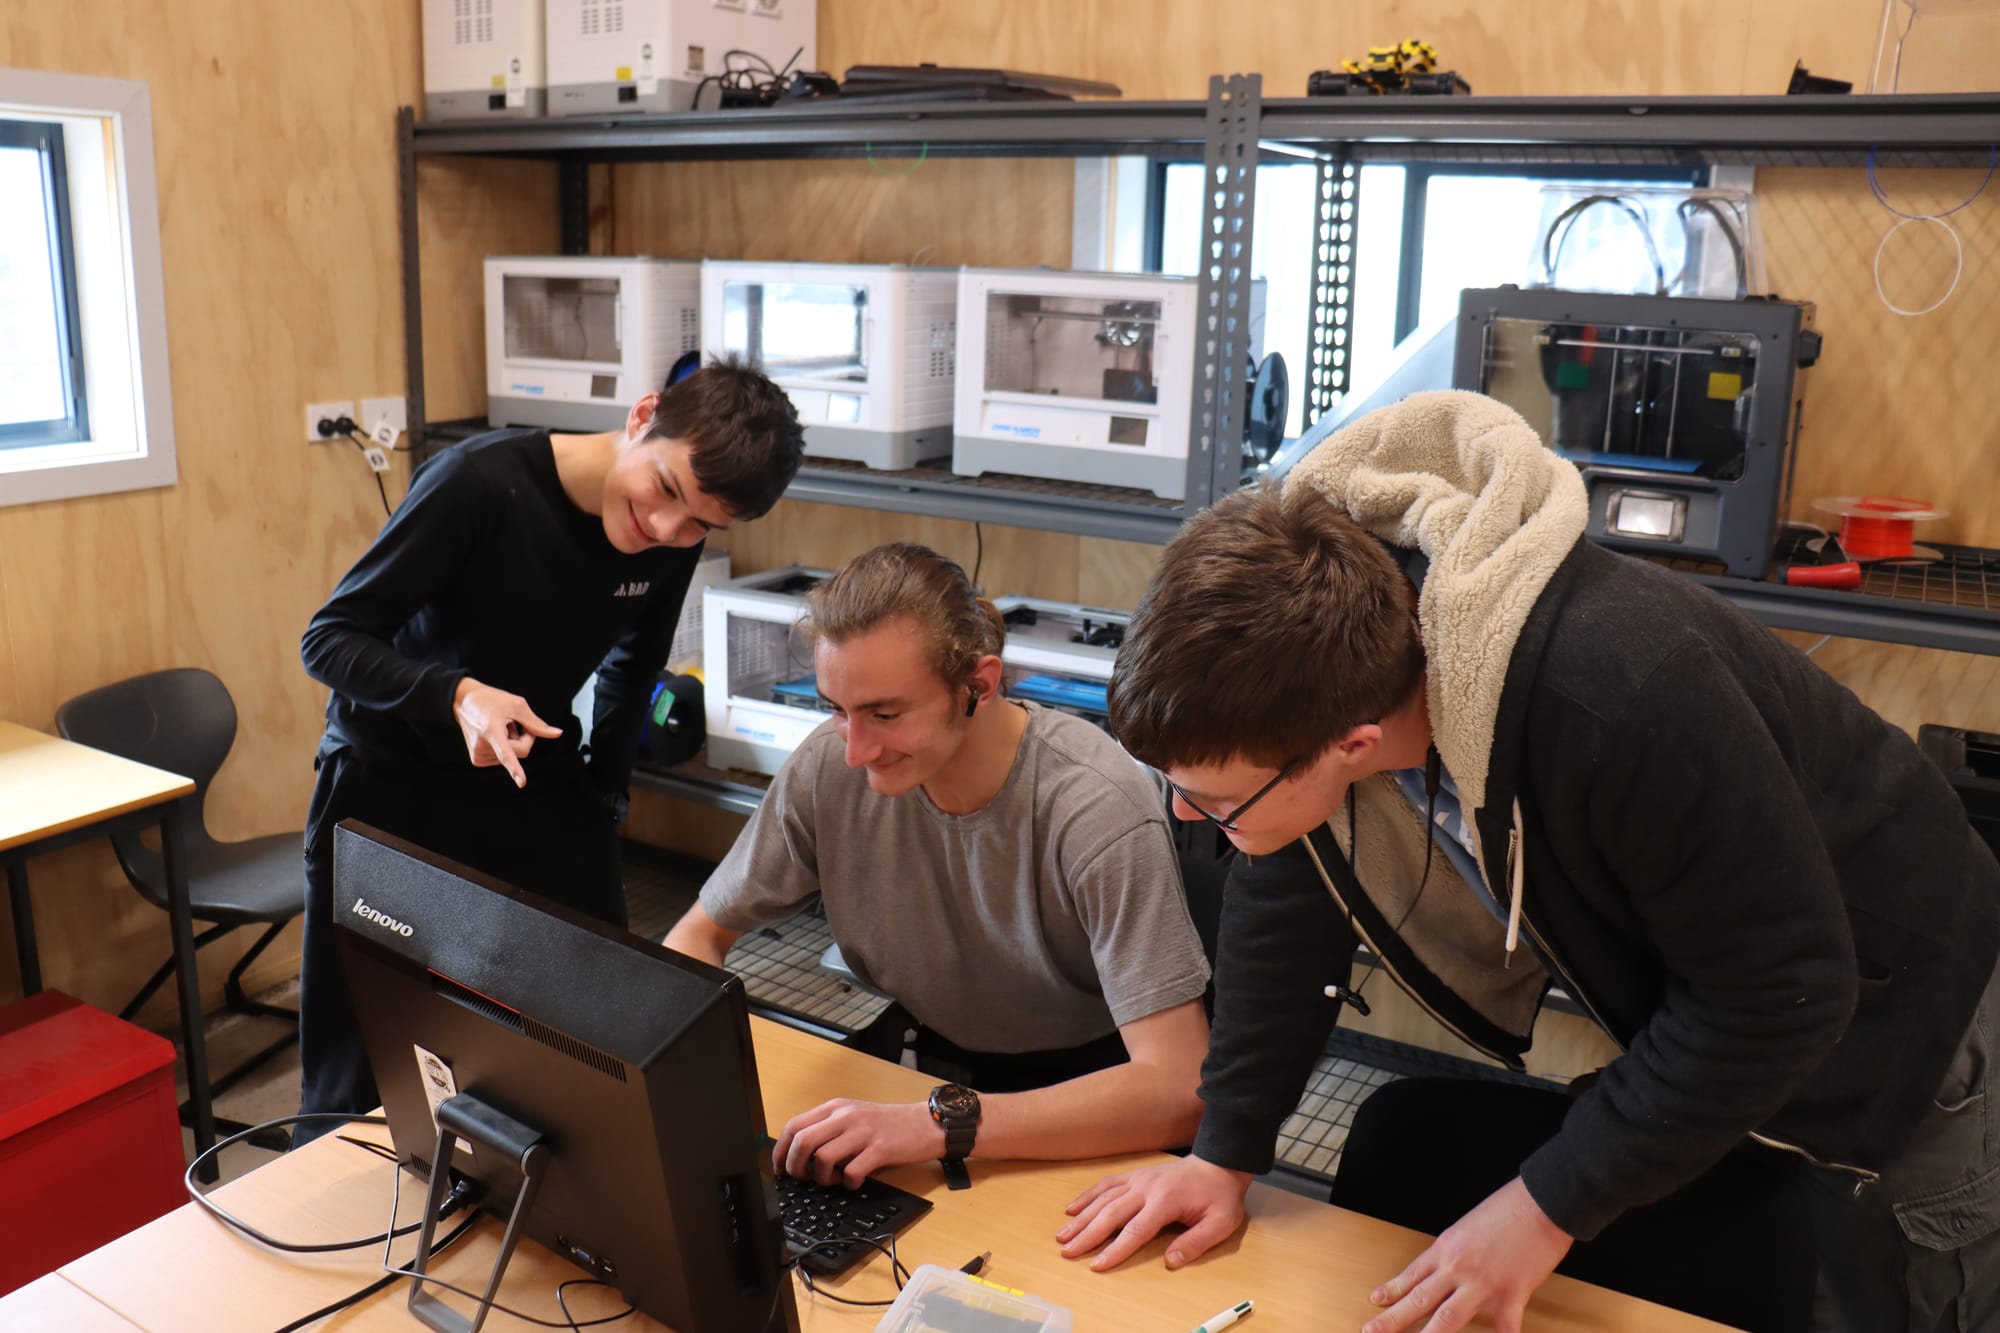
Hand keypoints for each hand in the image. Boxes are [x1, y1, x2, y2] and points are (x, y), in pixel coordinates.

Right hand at [452, 677, 560, 787]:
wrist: (464, 702)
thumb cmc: (492, 701)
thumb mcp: (517, 706)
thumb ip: (537, 724)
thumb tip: (558, 734)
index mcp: (491, 731)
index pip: (506, 754)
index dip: (515, 768)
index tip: (522, 783)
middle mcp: (481, 746)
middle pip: (520, 752)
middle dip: (524, 738)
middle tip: (515, 723)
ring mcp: (477, 755)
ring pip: (512, 756)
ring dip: (512, 742)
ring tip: (498, 727)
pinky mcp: (477, 760)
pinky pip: (502, 759)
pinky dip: (504, 747)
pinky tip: (495, 735)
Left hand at [774, 1099, 942, 1188]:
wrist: (925, 1123)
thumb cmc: (887, 1124)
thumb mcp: (853, 1116)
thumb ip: (828, 1128)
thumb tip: (797, 1154)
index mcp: (835, 1107)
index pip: (794, 1126)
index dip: (781, 1151)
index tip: (780, 1169)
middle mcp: (846, 1116)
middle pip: (803, 1142)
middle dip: (796, 1168)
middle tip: (805, 1179)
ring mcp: (863, 1132)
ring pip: (823, 1158)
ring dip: (822, 1177)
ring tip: (833, 1179)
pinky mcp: (880, 1149)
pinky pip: (851, 1172)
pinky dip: (847, 1183)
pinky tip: (854, 1181)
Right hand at [1056, 1156, 1250, 1271]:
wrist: (1218, 1163)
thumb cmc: (1219, 1196)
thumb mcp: (1220, 1223)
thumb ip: (1196, 1243)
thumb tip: (1170, 1261)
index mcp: (1165, 1201)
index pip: (1135, 1230)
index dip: (1114, 1249)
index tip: (1096, 1265)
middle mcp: (1145, 1188)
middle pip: (1110, 1214)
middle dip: (1087, 1234)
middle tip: (1067, 1251)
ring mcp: (1137, 1179)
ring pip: (1103, 1199)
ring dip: (1081, 1217)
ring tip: (1062, 1234)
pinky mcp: (1134, 1175)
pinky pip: (1106, 1184)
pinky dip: (1087, 1196)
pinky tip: (1072, 1208)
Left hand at [1362, 1176, 1572, 1332]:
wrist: (1540, 1202)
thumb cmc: (1507, 1208)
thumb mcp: (1468, 1225)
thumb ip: (1456, 1251)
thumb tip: (1445, 1269)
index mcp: (1446, 1248)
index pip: (1412, 1275)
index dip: (1392, 1290)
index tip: (1375, 1302)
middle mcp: (1458, 1267)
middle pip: (1420, 1299)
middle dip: (1393, 1320)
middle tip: (1370, 1331)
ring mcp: (1484, 1283)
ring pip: (1449, 1317)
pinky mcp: (1513, 1293)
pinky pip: (1505, 1327)